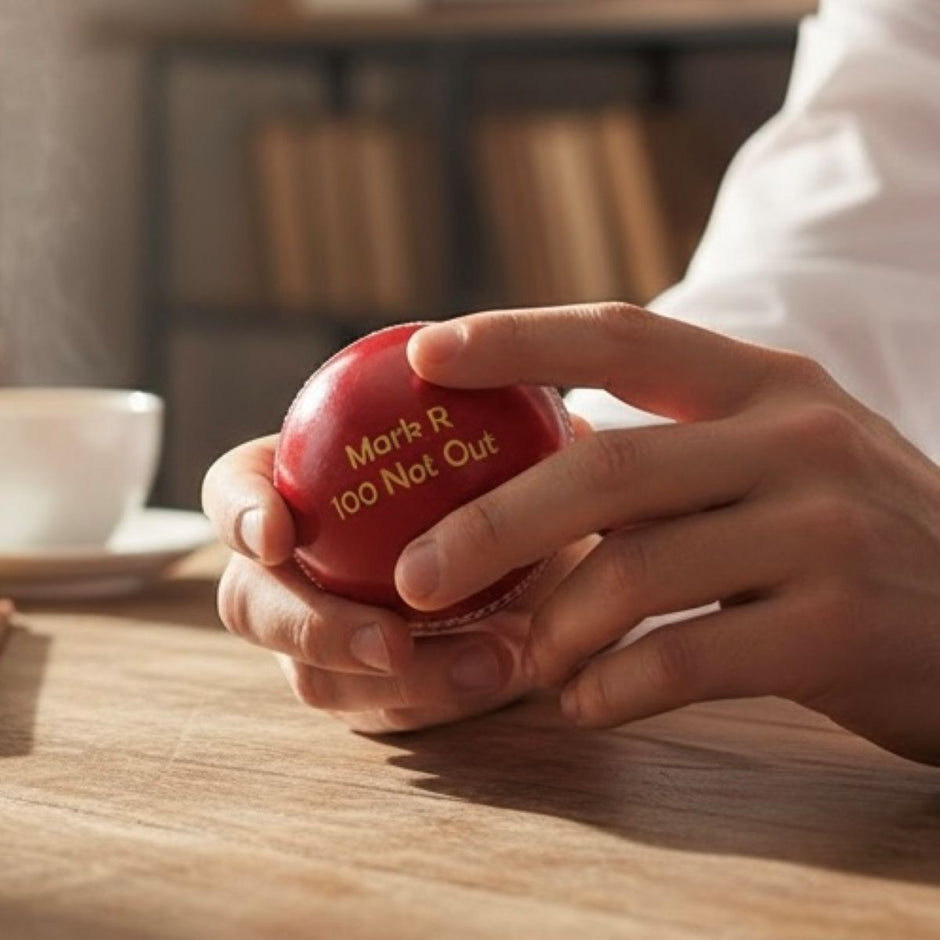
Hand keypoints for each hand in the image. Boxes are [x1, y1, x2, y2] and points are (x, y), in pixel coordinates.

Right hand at [202, 436, 590, 732]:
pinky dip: (442, 699)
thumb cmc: (499, 479)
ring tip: (494, 661)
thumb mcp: (513, 443)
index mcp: (298, 485)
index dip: (239, 513)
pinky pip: (382, 713)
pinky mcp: (361, 692)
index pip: (232, 490)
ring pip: (315, 678)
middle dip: (314, 629)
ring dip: (403, 681)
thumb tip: (552, 412)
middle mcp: (292, 568)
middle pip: (251, 605)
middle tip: (394, 644)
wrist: (527, 553)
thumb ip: (517, 426)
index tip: (277, 535)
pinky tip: (504, 672)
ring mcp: (318, 638)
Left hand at [397, 303, 939, 764]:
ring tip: (517, 658)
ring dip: (553, 626)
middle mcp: (796, 441)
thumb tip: (537, 456)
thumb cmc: (853, 532)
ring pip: (638, 572)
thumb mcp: (781, 456)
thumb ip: (671, 450)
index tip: (424, 356)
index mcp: (766, 384)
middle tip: (413, 574)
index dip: (517, 338)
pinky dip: (614, 686)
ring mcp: (824, 532)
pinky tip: (582, 702)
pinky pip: (688, 659)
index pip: (623, 335)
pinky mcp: (840, 629)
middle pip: (607, 470)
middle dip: (493, 524)